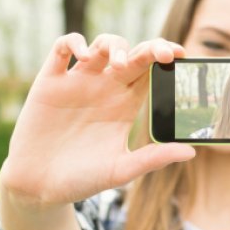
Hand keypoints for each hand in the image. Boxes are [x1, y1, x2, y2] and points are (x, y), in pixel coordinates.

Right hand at [0, 33, 194, 207]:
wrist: (38, 188)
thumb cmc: (81, 180)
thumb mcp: (120, 170)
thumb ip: (152, 159)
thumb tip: (191, 152)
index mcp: (125, 105)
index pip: (150, 72)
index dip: (165, 58)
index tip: (181, 55)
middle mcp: (104, 88)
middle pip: (132, 54)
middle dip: (150, 47)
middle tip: (164, 54)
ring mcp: (78, 82)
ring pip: (101, 45)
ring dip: (113, 44)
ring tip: (119, 62)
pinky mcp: (50, 81)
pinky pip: (62, 48)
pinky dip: (73, 42)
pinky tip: (83, 55)